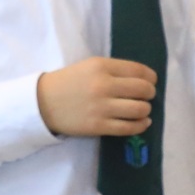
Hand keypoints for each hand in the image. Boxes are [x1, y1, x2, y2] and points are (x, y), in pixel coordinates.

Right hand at [36, 57, 157, 136]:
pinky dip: (141, 125)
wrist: (43, 103)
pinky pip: (129, 128)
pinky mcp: (99, 126)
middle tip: (147, 96)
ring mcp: (102, 107)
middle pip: (143, 90)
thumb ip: (114, 70)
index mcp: (101, 66)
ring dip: (146, 109)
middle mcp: (103, 85)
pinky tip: (142, 122)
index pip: (138, 71)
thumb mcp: (89, 66)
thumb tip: (143, 79)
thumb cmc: (68, 82)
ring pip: (139, 109)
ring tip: (143, 110)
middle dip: (150, 93)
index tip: (152, 81)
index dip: (151, 77)